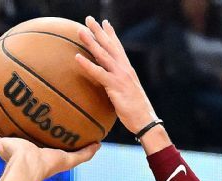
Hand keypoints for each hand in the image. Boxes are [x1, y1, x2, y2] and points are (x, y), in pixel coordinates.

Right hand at [0, 122, 99, 177]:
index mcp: (38, 156)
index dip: (45, 139)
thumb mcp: (69, 159)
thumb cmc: (47, 166)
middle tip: (27, 119)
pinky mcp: (1, 145)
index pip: (42, 146)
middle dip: (25, 131)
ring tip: (5, 114)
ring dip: (5, 127)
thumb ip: (84, 154)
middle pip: (23, 140)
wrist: (27, 167)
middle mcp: (23, 153)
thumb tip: (99, 144)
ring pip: (7, 136)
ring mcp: (11, 149)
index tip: (48, 129)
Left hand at [74, 16, 159, 133]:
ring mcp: (120, 76)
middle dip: (99, 31)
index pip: (118, 47)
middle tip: (88, 19)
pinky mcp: (115, 86)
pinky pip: (98, 73)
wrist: (145, 121)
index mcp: (128, 69)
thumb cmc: (136, 110)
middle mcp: (124, 69)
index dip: (111, 34)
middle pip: (110, 46)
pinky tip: (76, 57)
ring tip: (80, 31)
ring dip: (91, 42)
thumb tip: (111, 84)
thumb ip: (119, 84)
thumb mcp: (127, 92)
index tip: (104, 22)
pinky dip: (87, 64)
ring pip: (103, 55)